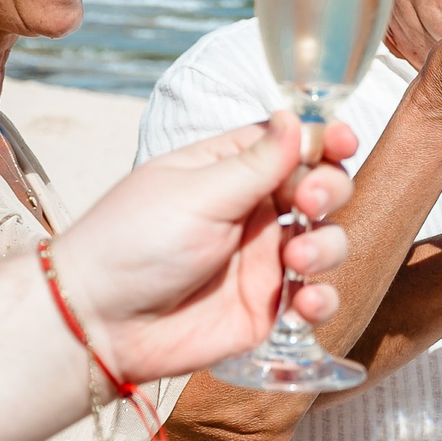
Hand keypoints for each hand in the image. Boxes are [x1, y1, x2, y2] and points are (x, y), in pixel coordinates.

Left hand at [49, 113, 358, 382]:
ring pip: (327, 241)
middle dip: (329, 191)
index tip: (342, 142)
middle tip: (310, 203)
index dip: (323, 141)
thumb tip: (295, 116)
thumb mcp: (197, 193)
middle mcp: (252, 212)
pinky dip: (322, 299)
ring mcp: (262, 261)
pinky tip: (306, 303)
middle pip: (320, 189)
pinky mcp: (266, 308)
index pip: (291, 145)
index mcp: (229, 172)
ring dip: (327, 246)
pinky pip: (315, 299)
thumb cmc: (132, 243)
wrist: (98, 323)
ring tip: (296, 261)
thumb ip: (257, 163)